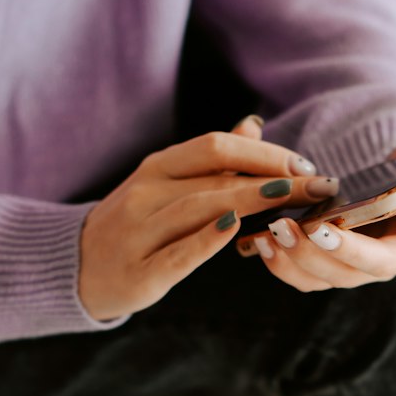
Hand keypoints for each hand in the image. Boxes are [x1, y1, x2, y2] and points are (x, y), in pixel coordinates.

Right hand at [78, 118, 338, 319]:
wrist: (76, 267)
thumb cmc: (137, 223)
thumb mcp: (168, 183)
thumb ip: (213, 159)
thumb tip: (254, 123)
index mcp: (158, 167)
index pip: (216, 147)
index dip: (264, 154)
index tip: (306, 166)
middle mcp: (146, 193)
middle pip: (216, 177)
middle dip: (273, 180)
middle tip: (319, 186)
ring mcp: (139, 231)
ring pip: (199, 210)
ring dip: (250, 203)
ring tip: (291, 203)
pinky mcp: (139, 272)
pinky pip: (177, 253)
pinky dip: (205, 241)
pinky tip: (236, 232)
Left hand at [245, 118, 395, 291]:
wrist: (382, 181)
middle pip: (378, 264)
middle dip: (345, 250)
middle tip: (315, 228)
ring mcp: (368, 268)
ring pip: (338, 276)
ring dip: (305, 257)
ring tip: (278, 229)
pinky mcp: (336, 271)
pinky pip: (309, 280)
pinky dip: (284, 265)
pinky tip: (264, 241)